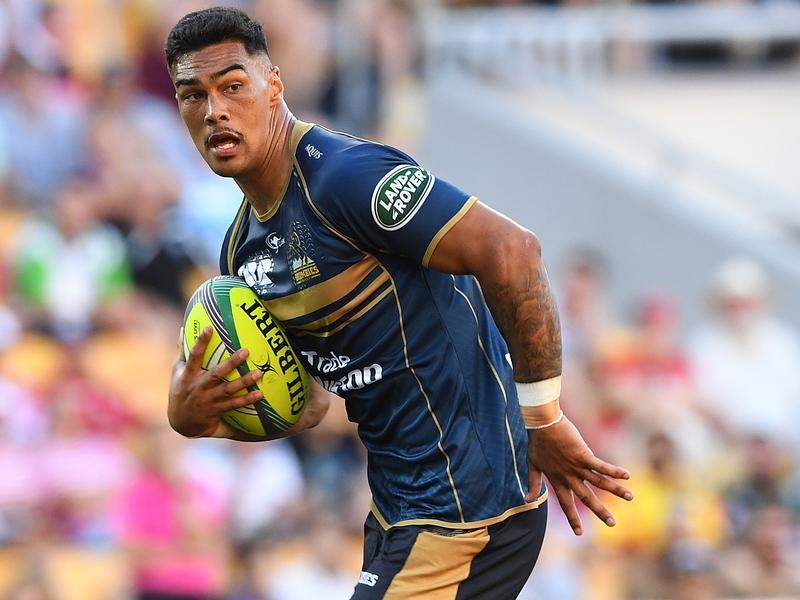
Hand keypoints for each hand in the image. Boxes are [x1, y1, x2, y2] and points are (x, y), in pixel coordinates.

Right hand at [168, 326, 263, 437]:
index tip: (209, 328)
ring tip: (258, 373)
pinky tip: (260, 394)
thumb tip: (183, 328)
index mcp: (188, 375)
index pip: (194, 356)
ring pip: (228, 390)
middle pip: (216, 374)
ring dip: (243, 382)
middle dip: (231, 363)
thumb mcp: (177, 371)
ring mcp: (208, 400)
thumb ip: (182, 350)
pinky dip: (247, 400)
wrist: (181, 422)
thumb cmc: (180, 390)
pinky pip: (234, 405)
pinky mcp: (217, 410)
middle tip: (246, 351)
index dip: (200, 342)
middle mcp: (198, 387)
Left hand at [526, 414, 632, 535]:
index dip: (572, 518)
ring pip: (599, 482)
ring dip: (615, 490)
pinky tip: (626, 475)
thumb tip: (526, 501)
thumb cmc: (537, 443)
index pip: (566, 504)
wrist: (541, 424)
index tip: (579, 533)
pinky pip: (601, 465)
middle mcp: (569, 476)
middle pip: (586, 498)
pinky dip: (613, 471)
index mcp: (558, 480)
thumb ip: (532, 484)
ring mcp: (577, 466)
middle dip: (600, 511)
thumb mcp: (532, 466)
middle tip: (612, 524)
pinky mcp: (583, 454)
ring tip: (630, 497)